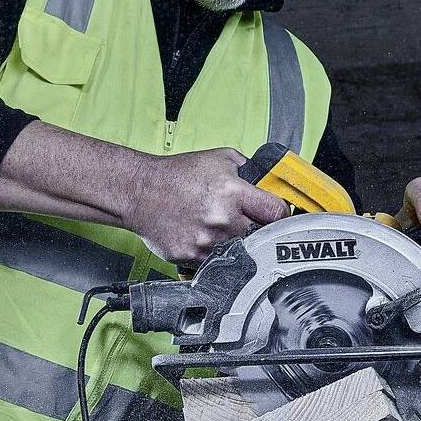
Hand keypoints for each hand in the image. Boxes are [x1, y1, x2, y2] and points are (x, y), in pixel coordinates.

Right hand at [127, 147, 289, 267]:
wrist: (139, 191)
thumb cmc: (177, 175)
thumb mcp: (220, 159)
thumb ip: (249, 171)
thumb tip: (271, 184)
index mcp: (232, 191)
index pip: (277, 212)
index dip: (282, 215)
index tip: (279, 218)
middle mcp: (221, 218)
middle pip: (259, 236)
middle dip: (255, 229)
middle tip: (242, 220)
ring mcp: (206, 241)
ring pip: (238, 251)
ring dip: (233, 242)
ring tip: (215, 226)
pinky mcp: (191, 257)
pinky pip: (215, 262)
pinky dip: (212, 253)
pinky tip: (200, 235)